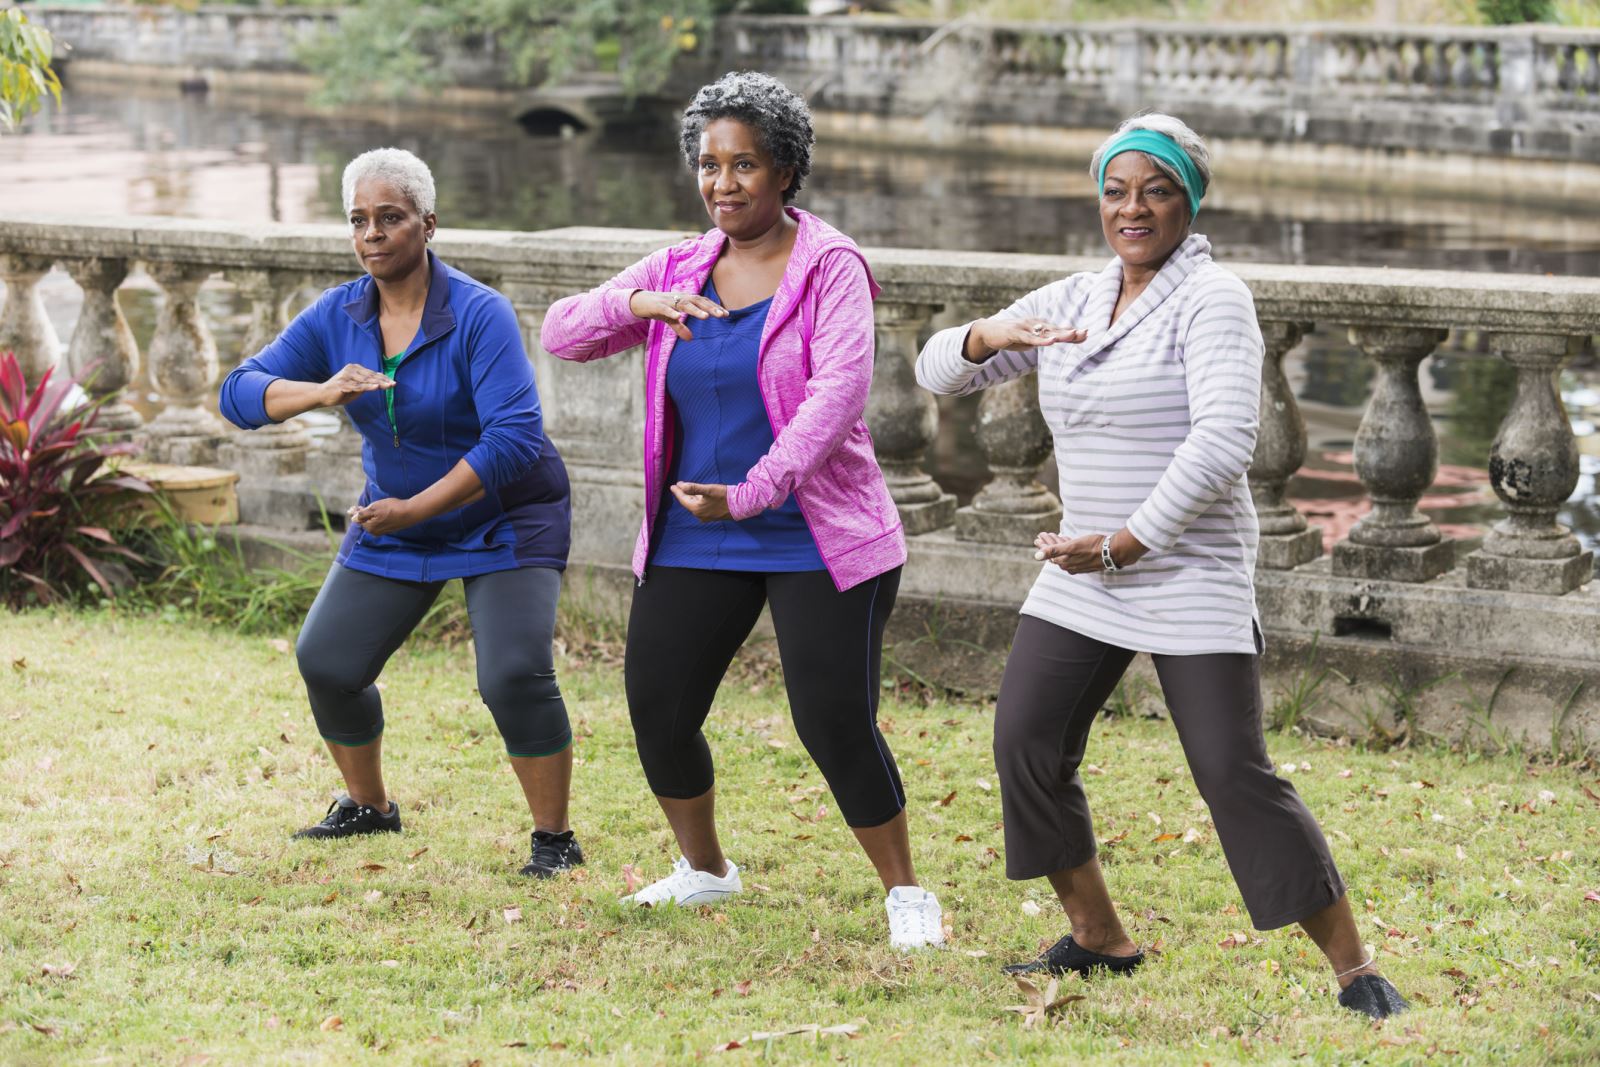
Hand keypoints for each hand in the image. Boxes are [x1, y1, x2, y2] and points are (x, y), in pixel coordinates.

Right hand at [320, 363, 394, 406]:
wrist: (322, 395)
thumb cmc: (340, 392)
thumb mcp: (356, 387)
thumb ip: (366, 383)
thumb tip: (381, 379)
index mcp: (354, 368)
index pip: (372, 374)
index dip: (383, 378)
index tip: (393, 382)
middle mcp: (351, 370)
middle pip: (370, 376)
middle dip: (383, 381)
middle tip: (394, 384)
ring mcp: (346, 376)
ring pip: (366, 380)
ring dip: (378, 383)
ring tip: (388, 385)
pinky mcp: (343, 384)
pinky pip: (358, 386)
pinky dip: (368, 387)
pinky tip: (376, 387)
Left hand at [348, 497, 417, 536]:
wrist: (410, 512)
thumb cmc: (392, 509)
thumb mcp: (374, 508)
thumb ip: (362, 514)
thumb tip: (353, 518)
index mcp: (370, 528)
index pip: (359, 520)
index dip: (357, 512)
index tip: (355, 506)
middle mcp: (376, 532)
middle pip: (366, 521)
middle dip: (364, 514)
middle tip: (363, 505)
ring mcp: (384, 531)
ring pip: (374, 521)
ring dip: (372, 514)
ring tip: (375, 507)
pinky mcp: (391, 528)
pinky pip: (381, 522)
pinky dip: (380, 516)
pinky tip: (384, 511)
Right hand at [629, 290, 727, 341]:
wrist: (638, 301)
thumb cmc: (657, 308)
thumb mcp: (670, 320)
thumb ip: (680, 328)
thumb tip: (690, 339)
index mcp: (684, 299)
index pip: (702, 301)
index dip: (714, 306)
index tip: (726, 314)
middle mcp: (678, 298)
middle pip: (697, 301)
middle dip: (710, 307)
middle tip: (722, 315)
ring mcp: (668, 301)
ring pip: (684, 304)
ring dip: (695, 310)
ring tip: (706, 317)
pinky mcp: (657, 305)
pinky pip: (666, 309)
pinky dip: (672, 312)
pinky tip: (679, 317)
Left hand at [669, 482, 731, 521]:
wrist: (741, 505)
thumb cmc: (724, 496)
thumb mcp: (708, 489)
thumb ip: (693, 488)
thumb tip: (680, 486)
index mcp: (696, 509)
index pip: (683, 499)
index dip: (677, 492)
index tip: (672, 486)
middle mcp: (699, 515)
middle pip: (688, 503)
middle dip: (684, 494)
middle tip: (680, 486)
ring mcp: (706, 517)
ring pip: (695, 506)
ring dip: (691, 498)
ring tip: (688, 490)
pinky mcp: (712, 516)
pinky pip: (701, 508)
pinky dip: (698, 502)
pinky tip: (699, 498)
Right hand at [966, 318, 1086, 361]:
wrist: (988, 332)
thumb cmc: (1010, 337)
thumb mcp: (1029, 340)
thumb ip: (1041, 340)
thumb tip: (1053, 341)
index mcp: (1038, 326)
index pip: (1058, 330)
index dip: (1071, 333)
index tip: (1086, 334)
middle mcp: (1034, 324)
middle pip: (1055, 329)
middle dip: (1070, 332)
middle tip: (1086, 333)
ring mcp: (1025, 327)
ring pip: (1045, 332)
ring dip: (1059, 334)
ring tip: (1073, 335)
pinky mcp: (1016, 333)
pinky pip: (1030, 338)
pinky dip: (1041, 340)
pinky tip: (1051, 341)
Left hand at [1033, 529, 1147, 573]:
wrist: (1113, 551)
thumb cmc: (1092, 547)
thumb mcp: (1071, 547)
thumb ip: (1053, 550)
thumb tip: (1036, 556)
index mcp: (1065, 563)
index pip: (1049, 554)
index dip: (1043, 545)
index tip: (1038, 537)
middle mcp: (1070, 566)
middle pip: (1055, 554)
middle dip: (1048, 544)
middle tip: (1042, 535)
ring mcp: (1078, 564)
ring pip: (1064, 554)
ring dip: (1057, 544)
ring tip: (1052, 536)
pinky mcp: (1085, 561)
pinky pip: (1072, 554)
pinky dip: (1067, 547)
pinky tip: (1066, 541)